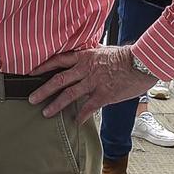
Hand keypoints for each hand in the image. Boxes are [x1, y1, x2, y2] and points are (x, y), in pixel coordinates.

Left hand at [27, 46, 155, 122]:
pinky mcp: (104, 94)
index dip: (43, 66)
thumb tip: (86, 55)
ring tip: (46, 113)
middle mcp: (85, 69)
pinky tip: (75, 122)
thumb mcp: (105, 50)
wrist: (142, 62)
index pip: (59, 60)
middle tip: (31, 99)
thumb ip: (92, 55)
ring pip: (69, 95)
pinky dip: (80, 115)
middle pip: (59, 80)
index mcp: (85, 56)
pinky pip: (88, 107)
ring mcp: (94, 82)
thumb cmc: (126, 56)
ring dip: (56, 105)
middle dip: (43, 90)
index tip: (31, 72)